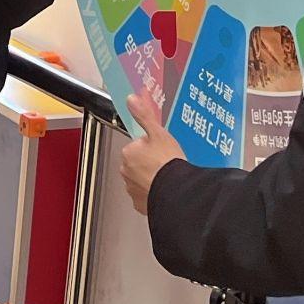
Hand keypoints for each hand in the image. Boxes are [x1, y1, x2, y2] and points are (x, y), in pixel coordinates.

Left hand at [120, 92, 186, 215]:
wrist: (177, 192)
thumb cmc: (168, 163)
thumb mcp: (158, 133)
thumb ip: (144, 115)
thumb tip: (131, 99)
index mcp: (128, 152)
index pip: (137, 146)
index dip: (151, 147)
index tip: (162, 151)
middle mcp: (126, 171)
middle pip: (137, 163)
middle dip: (149, 163)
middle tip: (166, 164)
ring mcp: (132, 189)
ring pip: (141, 180)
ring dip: (151, 179)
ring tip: (167, 177)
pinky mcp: (140, 204)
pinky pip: (145, 196)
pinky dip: (153, 193)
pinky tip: (165, 189)